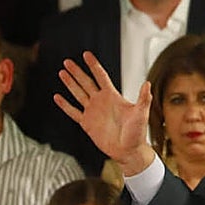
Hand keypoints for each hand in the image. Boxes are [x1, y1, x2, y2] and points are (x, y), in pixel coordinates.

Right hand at [54, 51, 154, 175]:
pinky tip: (57, 97)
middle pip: (86, 82)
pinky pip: (73, 112)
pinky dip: (65, 105)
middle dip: (77, 72)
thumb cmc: (137, 132)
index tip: (86, 54)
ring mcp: (93, 112)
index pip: (101, 76)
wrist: (129, 151)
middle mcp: (101, 101)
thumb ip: (143, 99)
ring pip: (78, 94)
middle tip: (67, 61)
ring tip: (62, 72)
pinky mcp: (87, 124)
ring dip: (70, 84)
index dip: (93, 65)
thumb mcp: (141, 113)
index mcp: (113, 96)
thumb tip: (147, 84)